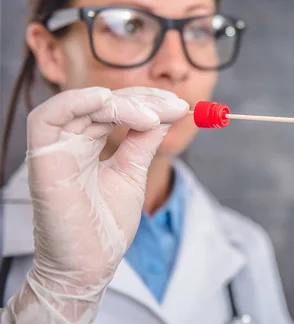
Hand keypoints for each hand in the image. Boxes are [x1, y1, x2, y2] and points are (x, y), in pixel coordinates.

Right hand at [2, 86, 188, 323]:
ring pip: (80, 104)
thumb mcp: (133, 172)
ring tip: (151, 115)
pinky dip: (75, 102)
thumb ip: (144, 140)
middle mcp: (68, 142)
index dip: (145, 100)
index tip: (179, 105)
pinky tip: (107, 101)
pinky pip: (46, 118)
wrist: (90, 266)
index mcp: (87, 144)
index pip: (114, 107)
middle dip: (140, 99)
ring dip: (119, 102)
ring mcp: (54, 150)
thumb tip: (168, 110)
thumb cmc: (106, 225)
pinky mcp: (42, 161)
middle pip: (101, 101)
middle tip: (173, 106)